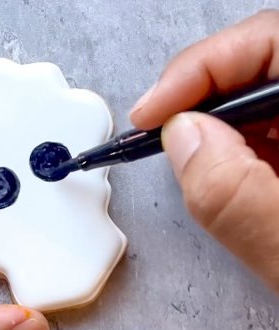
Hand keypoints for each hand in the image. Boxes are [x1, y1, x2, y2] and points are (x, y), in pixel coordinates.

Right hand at [130, 10, 278, 291]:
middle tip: (162, 133)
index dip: (201, 69)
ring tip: (194, 163)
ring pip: (263, 102)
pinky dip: (237, 151)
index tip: (153, 111)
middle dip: (202, 100)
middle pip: (265, 65)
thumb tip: (182, 136)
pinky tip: (228, 176)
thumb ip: (238, 196)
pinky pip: (271, 133)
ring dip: (218, 129)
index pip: (274, 42)